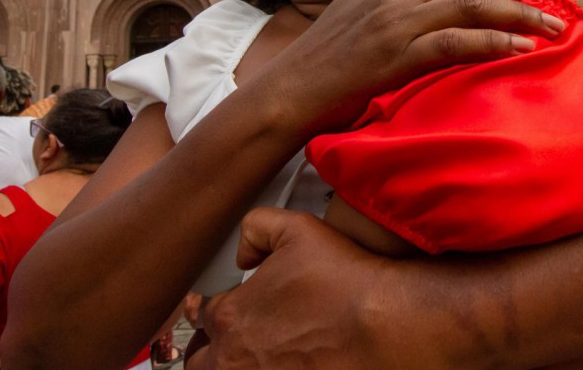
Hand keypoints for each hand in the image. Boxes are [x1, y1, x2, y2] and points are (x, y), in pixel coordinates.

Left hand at [199, 209, 442, 369]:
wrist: (383, 321)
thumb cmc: (343, 279)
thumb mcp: (296, 228)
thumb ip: (256, 227)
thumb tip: (244, 252)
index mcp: (231, 317)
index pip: (200, 316)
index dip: (207, 307)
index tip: (215, 306)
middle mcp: (236, 359)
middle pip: (199, 363)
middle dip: (208, 349)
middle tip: (225, 339)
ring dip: (230, 364)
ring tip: (249, 355)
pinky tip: (280, 362)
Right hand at [264, 0, 567, 136]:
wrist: (288, 90)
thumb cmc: (321, 56)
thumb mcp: (352, 1)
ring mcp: (399, 24)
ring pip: (471, 6)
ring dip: (518, 12)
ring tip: (555, 23)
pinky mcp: (398, 56)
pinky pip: (456, 44)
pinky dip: (491, 43)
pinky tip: (521, 48)